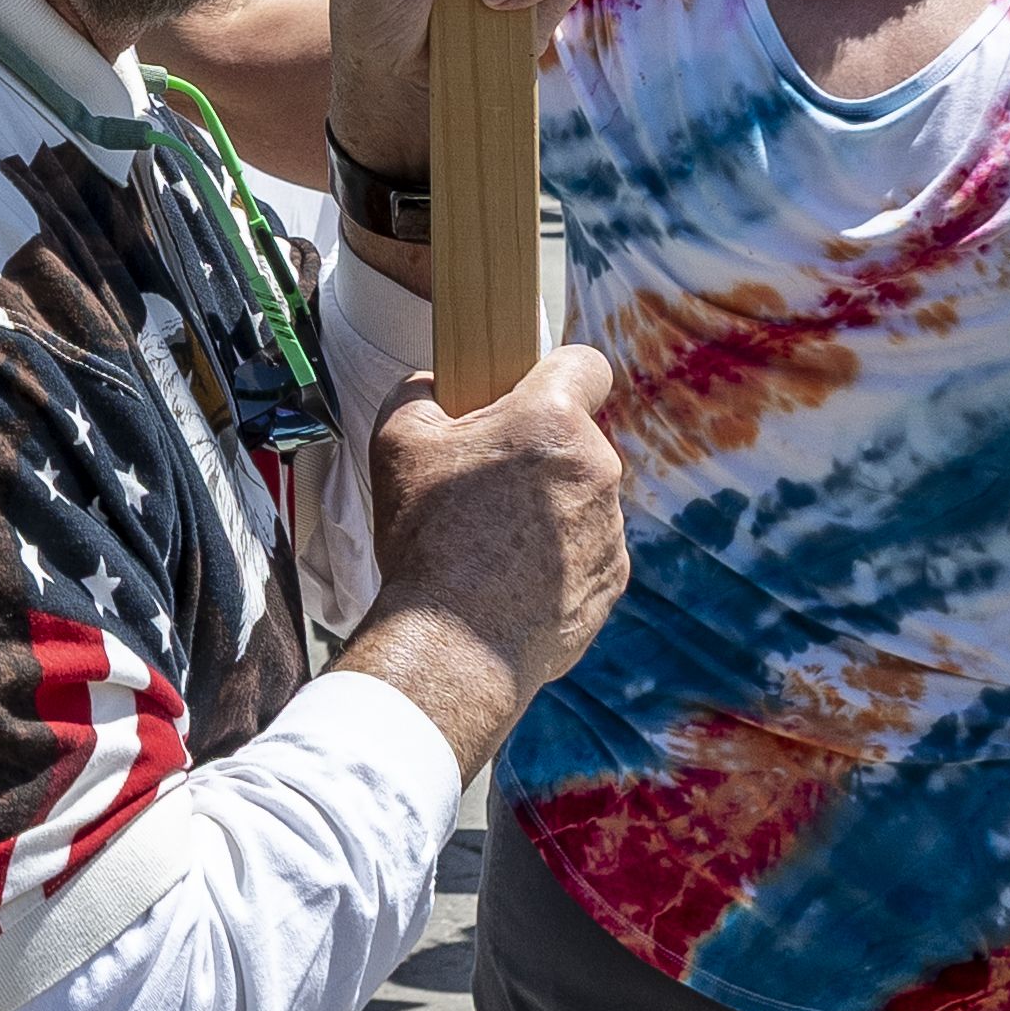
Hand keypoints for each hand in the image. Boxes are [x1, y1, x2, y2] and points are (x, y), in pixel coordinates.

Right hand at [332, 344, 626, 766]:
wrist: (456, 646)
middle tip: (482, 484)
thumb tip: (434, 384)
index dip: (559, 371)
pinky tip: (510, 580)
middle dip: (536, 452)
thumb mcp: (397, 442)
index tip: (530, 393)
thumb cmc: (427, 538)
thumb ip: (419, 391)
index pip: (586, 364)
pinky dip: (557, 558)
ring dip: (547, 507)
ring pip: (581, 496)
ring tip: (490, 542)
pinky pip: (587, 549)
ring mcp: (612, 528)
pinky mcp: (613, 580)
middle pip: (574, 438)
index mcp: (552, 421)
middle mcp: (597, 468)